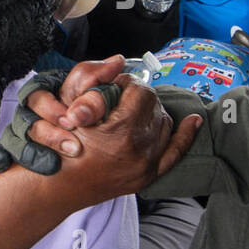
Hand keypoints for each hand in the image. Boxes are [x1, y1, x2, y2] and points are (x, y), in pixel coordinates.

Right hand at [52, 78, 201, 199]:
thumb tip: (119, 61)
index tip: (113, 87)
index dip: (125, 84)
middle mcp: (140, 149)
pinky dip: (185, 134)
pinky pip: (176, 151)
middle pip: (154, 104)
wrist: (55, 187)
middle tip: (121, 100)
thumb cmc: (58, 146)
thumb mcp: (69, 105)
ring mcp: (146, 165)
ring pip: (164, 122)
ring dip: (152, 113)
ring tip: (132, 112)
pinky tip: (193, 121)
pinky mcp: (147, 177)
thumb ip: (92, 77)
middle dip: (139, 97)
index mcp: (122, 130)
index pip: (140, 90)